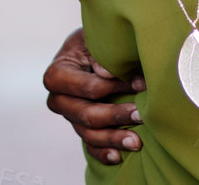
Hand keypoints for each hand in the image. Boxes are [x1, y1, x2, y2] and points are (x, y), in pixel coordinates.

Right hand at [42, 28, 144, 164]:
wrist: (95, 51)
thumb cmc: (96, 43)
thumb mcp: (96, 40)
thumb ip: (101, 54)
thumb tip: (105, 74)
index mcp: (57, 74)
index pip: (86, 88)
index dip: (113, 87)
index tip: (140, 84)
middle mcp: (58, 99)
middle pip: (86, 115)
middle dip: (115, 116)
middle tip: (141, 115)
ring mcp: (69, 117)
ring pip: (89, 134)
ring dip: (113, 139)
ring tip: (137, 141)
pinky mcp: (80, 128)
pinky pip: (89, 146)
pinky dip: (103, 153)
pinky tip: (118, 157)